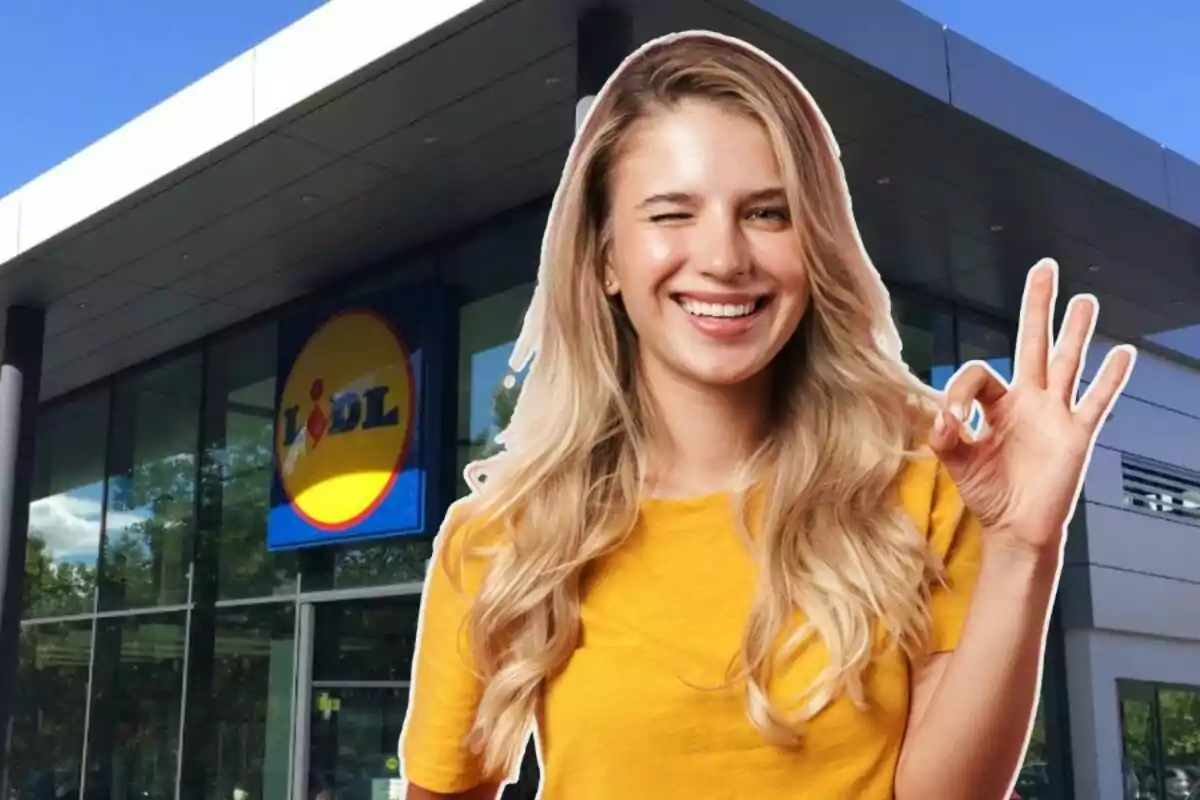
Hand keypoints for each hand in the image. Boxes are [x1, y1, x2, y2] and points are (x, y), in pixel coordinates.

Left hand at [928, 259, 1135, 559]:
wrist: (1016, 529)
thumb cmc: (988, 494)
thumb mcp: (956, 462)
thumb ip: (945, 437)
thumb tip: (942, 418)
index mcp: (996, 404)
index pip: (979, 374)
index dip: (959, 391)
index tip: (950, 421)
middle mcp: (1027, 401)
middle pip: (1033, 343)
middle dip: (1037, 307)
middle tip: (1044, 268)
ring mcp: (1055, 415)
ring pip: (1068, 362)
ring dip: (1076, 331)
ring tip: (1085, 299)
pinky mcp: (1077, 434)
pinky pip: (1097, 402)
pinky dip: (1110, 379)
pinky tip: (1124, 354)